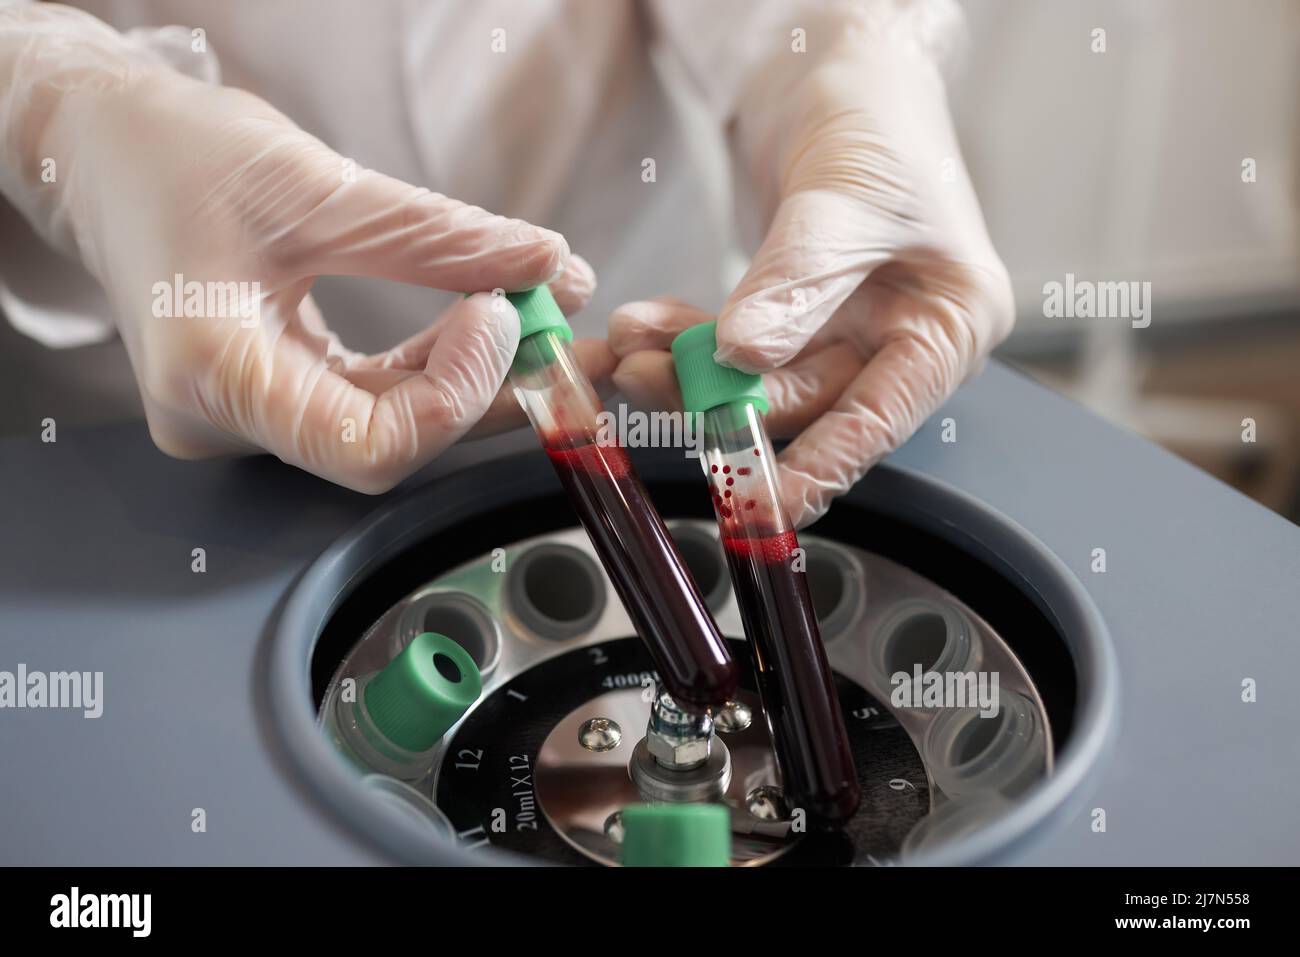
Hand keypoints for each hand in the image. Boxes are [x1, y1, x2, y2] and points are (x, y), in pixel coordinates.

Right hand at [1, 6, 605, 490]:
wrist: (105, 148)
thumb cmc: (173, 157)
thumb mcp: (317, 187)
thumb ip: (438, 238)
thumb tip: (545, 264)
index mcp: (213, 380)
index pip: (369, 449)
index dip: (456, 396)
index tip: (500, 314)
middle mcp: (225, 421)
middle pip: (386, 444)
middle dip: (479, 387)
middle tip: (546, 322)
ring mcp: (248, 415)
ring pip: (387, 427)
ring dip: (465, 376)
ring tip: (521, 311)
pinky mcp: (271, 394)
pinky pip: (370, 401)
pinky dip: (431, 366)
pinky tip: (474, 321)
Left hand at [610, 28, 1011, 526]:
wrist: (838, 57)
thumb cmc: (880, 114)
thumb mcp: (844, 198)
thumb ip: (795, 283)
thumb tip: (742, 357)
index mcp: (949, 322)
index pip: (883, 416)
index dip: (820, 464)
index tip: (762, 505)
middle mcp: (899, 335)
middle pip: (806, 398)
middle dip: (721, 399)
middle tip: (649, 384)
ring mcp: (843, 322)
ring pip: (759, 374)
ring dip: (689, 369)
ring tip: (628, 351)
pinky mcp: (792, 304)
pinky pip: (734, 338)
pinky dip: (686, 335)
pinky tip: (642, 326)